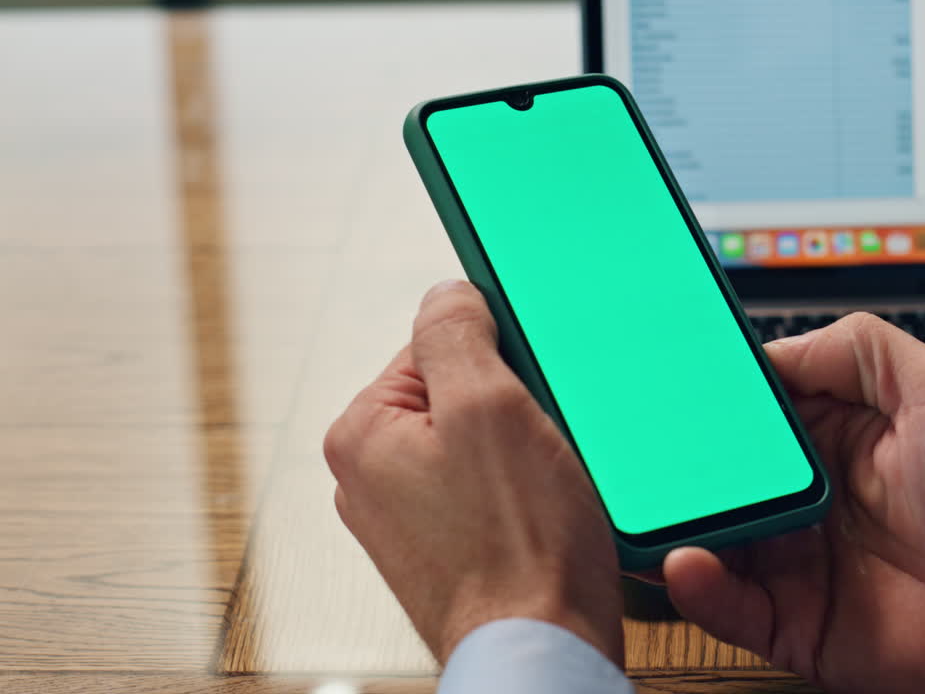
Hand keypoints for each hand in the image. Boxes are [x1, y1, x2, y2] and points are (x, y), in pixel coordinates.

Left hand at [324, 280, 623, 665]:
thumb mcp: (488, 406)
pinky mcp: (448, 548)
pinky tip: (543, 512)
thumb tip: (447, 293)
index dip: (495, 355)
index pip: (434, 344)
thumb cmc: (518, 550)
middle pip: (460, 393)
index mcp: (361, 435)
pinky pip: (490, 489)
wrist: (542, 650)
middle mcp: (371, 478)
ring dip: (523, 448)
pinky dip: (522, 490)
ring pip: (482, 442)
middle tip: (540, 441)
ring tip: (544, 484)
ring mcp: (408, 518)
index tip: (526, 383)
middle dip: (512, 406)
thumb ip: (456, 332)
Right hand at [663, 313, 924, 692]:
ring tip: (645, 511)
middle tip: (640, 454)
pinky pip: (732, 610)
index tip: (665, 389)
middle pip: (718, 481)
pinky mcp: (799, 626)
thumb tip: (771, 348)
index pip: (748, 419)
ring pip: (712, 543)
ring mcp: (799, 566)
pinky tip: (686, 564)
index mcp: (831, 442)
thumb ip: (856, 349)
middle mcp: (806, 504)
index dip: (708, 405)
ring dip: (673, 527)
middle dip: (676, 466)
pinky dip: (700, 589)